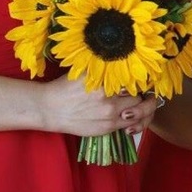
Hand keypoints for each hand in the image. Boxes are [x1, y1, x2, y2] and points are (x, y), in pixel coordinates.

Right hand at [41, 75, 160, 136]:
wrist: (50, 108)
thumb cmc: (67, 88)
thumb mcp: (86, 73)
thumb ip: (105, 70)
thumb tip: (125, 64)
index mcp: (105, 83)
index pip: (135, 82)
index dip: (140, 82)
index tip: (142, 81)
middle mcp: (109, 100)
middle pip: (139, 97)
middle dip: (140, 95)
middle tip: (139, 93)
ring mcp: (109, 116)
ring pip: (139, 113)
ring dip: (140, 109)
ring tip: (138, 104)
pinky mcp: (107, 128)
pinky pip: (131, 125)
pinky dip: (135, 120)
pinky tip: (130, 114)